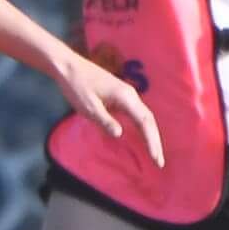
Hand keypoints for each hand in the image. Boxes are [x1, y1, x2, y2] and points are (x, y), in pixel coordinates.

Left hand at [53, 53, 165, 170]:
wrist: (69, 67)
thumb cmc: (77, 86)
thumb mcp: (88, 107)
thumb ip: (104, 121)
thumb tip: (120, 134)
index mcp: (125, 97)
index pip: (144, 122)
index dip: (151, 141)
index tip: (156, 158)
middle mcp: (130, 95)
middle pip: (149, 120)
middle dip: (155, 141)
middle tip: (159, 162)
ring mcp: (126, 94)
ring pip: (144, 117)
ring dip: (150, 135)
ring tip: (154, 153)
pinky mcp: (120, 96)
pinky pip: (136, 114)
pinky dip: (142, 128)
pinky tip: (142, 138)